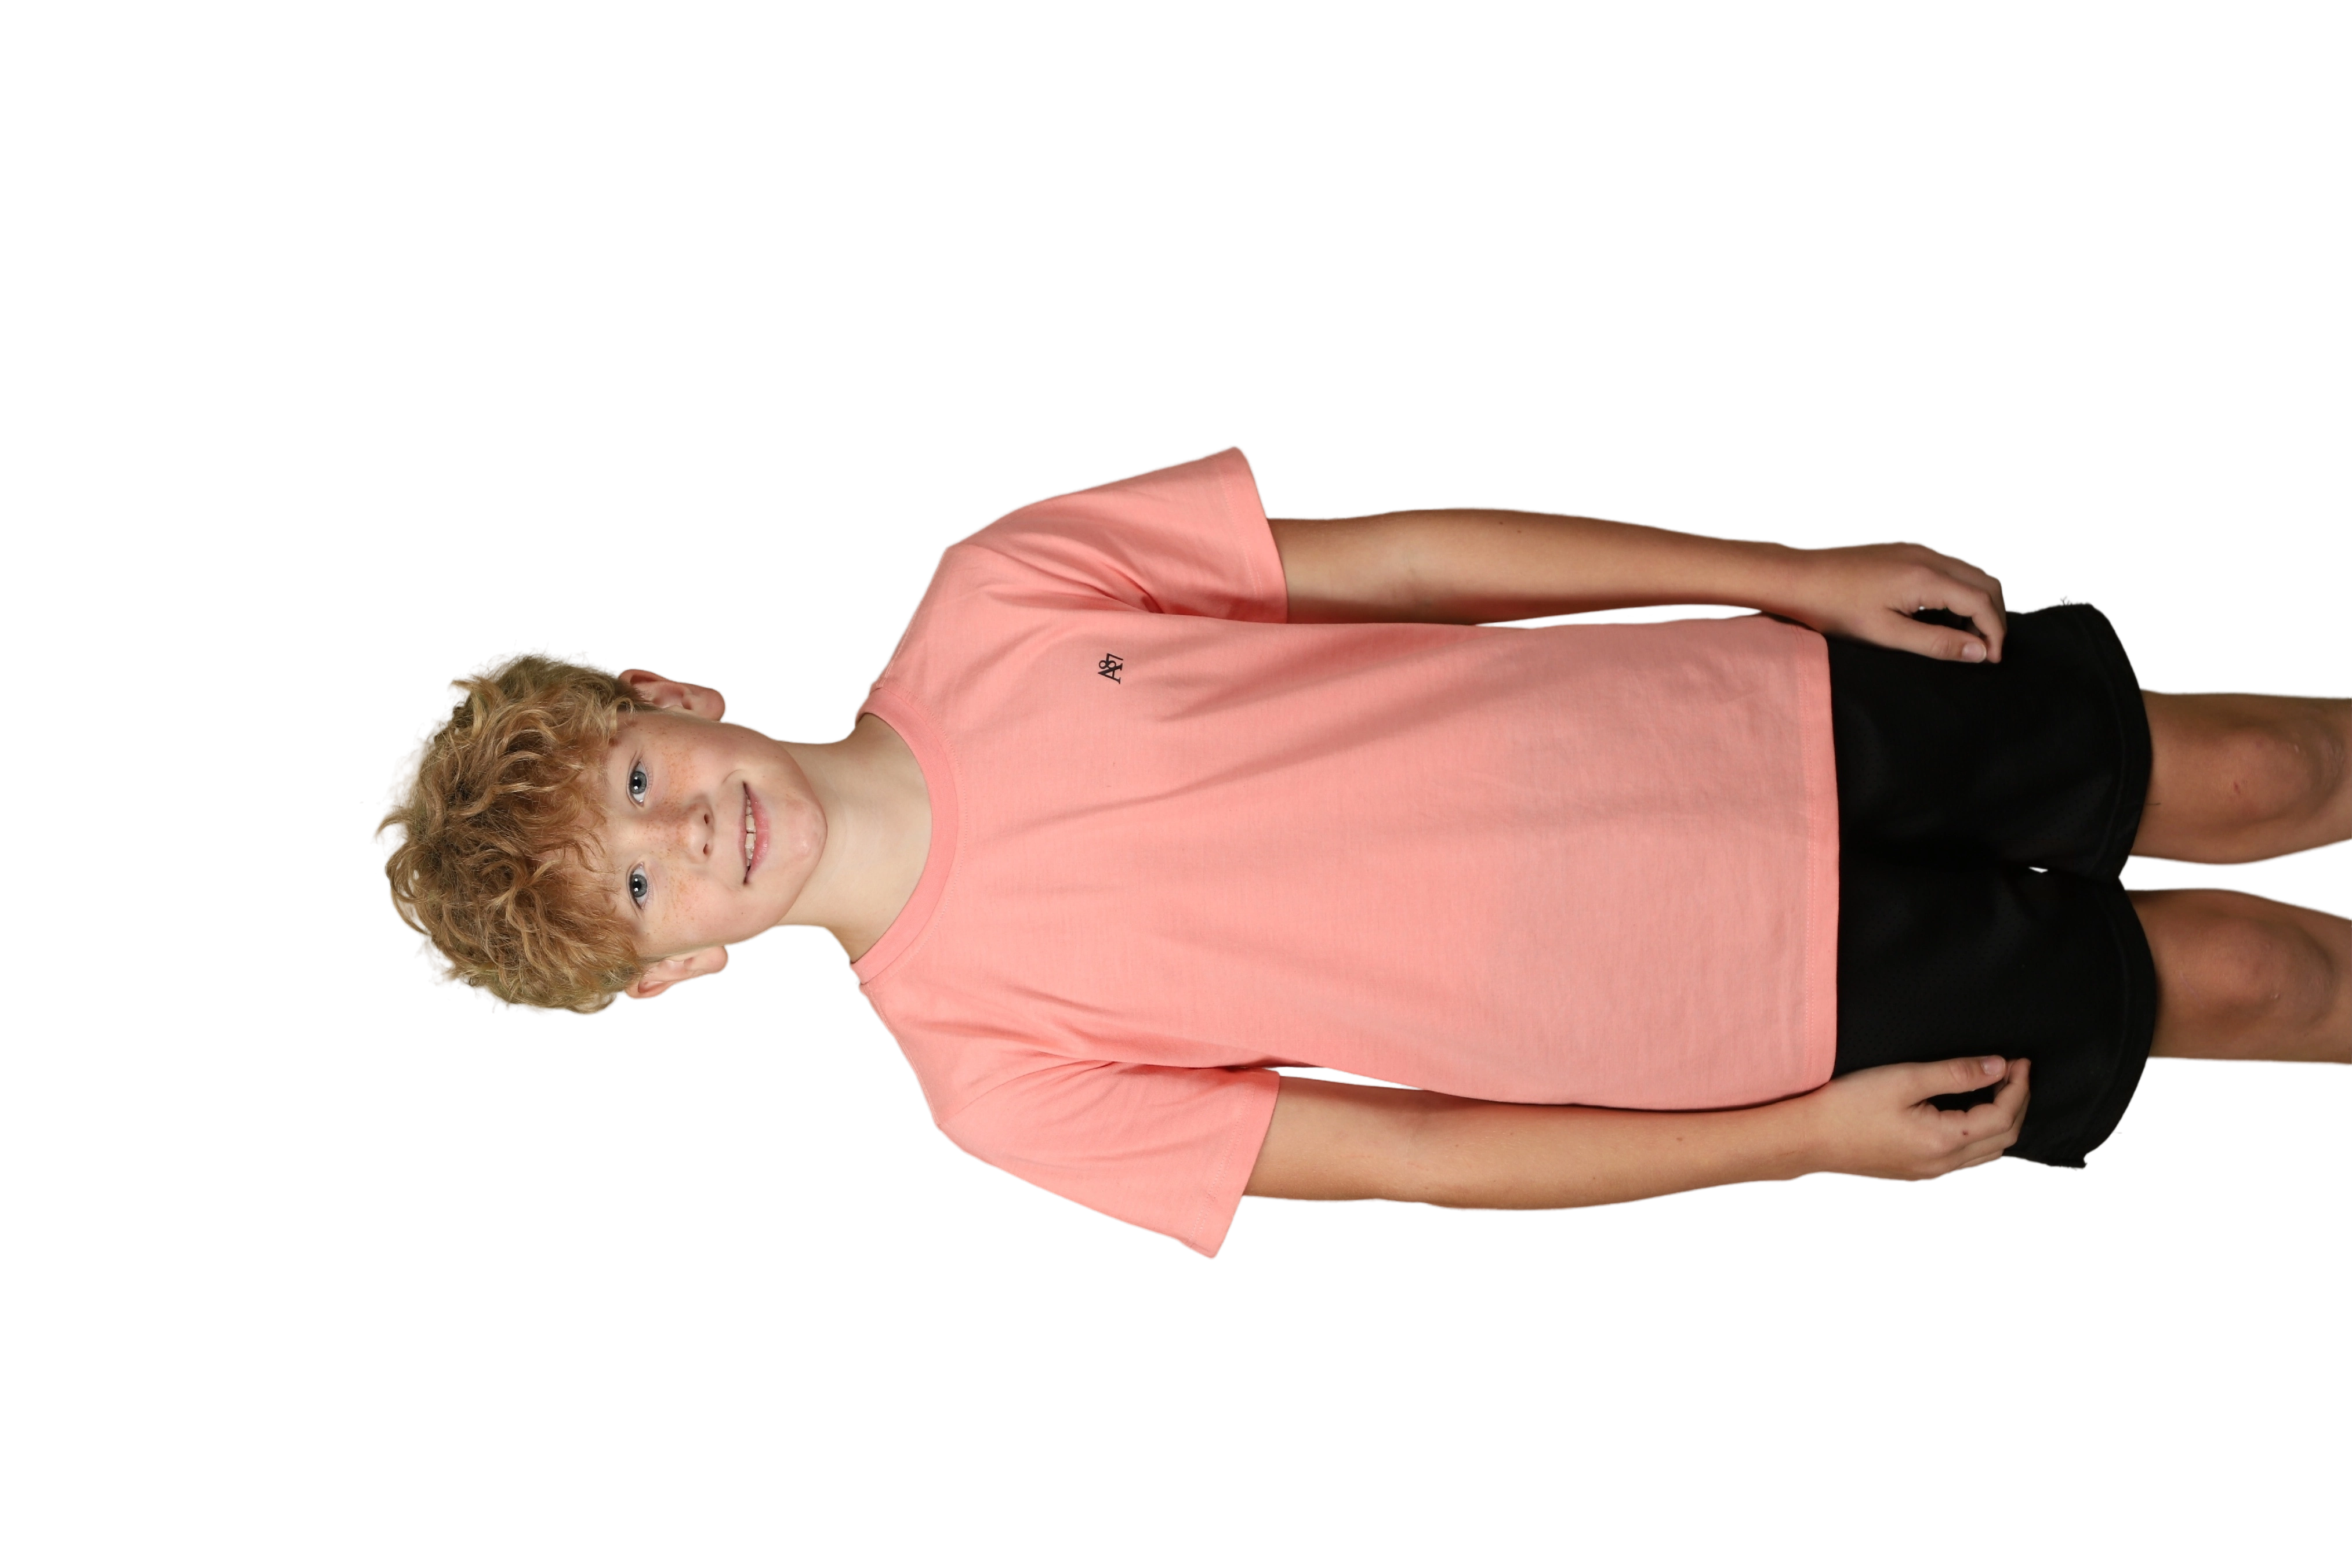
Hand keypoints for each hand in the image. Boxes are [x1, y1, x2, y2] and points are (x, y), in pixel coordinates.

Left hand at [1780, 541, 2007, 663]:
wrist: (1799, 578)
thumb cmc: (1835, 607)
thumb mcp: (1887, 634)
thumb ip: (1937, 643)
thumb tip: (1980, 652)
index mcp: (1927, 576)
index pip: (1983, 601)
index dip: (1995, 633)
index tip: (1991, 660)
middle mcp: (1929, 556)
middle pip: (1987, 582)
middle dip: (1994, 617)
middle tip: (1984, 650)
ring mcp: (1919, 550)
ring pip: (1971, 573)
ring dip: (1978, 604)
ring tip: (1964, 637)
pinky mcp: (1908, 552)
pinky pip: (1950, 569)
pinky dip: (1959, 592)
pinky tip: (1942, 616)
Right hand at [1796, 1056, 2030, 1182]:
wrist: (1808, 1139)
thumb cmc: (1848, 1106)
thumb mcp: (1903, 1079)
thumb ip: (1955, 1073)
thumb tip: (1999, 1066)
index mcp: (1944, 1141)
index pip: (2004, 1116)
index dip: (2018, 1087)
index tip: (2019, 1060)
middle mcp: (1943, 1163)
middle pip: (2004, 1138)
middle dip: (2017, 1103)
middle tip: (2013, 1072)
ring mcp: (1930, 1171)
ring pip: (1988, 1151)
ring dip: (2001, 1120)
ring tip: (1996, 1088)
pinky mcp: (1916, 1170)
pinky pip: (1965, 1156)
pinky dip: (1980, 1133)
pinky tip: (1967, 1111)